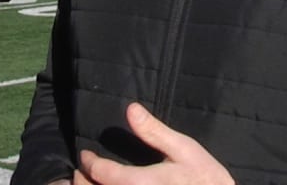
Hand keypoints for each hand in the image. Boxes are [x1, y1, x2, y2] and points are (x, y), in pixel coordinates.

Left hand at [76, 103, 232, 184]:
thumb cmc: (204, 176)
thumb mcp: (183, 149)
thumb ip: (154, 131)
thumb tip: (131, 109)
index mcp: (141, 183)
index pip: (102, 174)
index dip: (90, 163)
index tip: (86, 156)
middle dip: (83, 181)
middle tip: (82, 171)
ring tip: (92, 181)